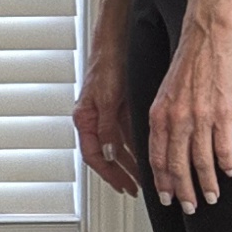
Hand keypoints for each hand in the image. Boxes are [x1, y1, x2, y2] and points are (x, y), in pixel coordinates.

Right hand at [72, 44, 141, 197]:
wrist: (115, 43)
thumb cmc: (105, 65)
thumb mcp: (108, 99)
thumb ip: (108, 128)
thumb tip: (111, 152)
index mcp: (85, 119)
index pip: (94, 156)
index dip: (109, 174)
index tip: (123, 186)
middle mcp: (94, 120)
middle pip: (106, 155)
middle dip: (121, 173)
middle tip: (136, 187)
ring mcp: (106, 114)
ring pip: (117, 146)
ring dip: (130, 162)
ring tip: (144, 175)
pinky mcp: (119, 108)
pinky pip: (126, 134)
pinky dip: (136, 146)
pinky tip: (147, 153)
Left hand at [146, 13, 231, 212]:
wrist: (208, 34)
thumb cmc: (190, 60)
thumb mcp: (166, 90)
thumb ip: (165, 115)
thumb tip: (167, 140)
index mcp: (159, 113)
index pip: (156, 157)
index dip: (161, 180)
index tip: (166, 196)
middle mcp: (176, 118)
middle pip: (177, 166)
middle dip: (183, 191)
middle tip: (189, 208)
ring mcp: (200, 117)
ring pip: (201, 161)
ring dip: (206, 184)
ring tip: (212, 197)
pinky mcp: (224, 112)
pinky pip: (223, 146)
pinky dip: (226, 163)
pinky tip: (229, 172)